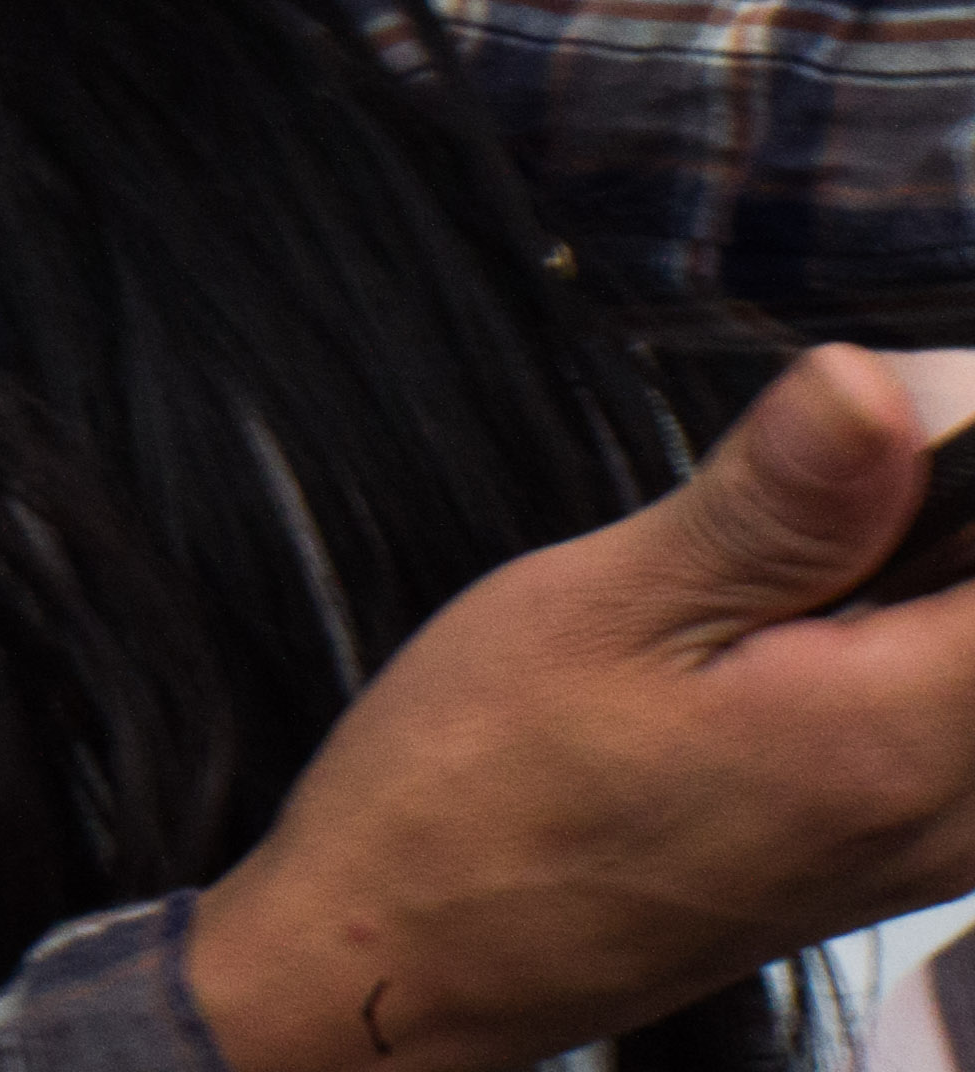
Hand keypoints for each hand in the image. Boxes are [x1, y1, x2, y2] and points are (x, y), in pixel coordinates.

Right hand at [189, 344, 974, 1071]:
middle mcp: (957, 811)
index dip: (954, 458)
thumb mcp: (603, 606)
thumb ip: (774, 503)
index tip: (863, 433)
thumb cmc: (479, 788)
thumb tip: (877, 383)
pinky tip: (795, 627)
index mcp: (901, 734)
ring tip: (778, 564)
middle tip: (811, 487)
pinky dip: (903, 647)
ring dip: (916, 586)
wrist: (415, 953)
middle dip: (931, 521)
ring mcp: (934, 846)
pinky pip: (958, 730)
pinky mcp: (893, 854)